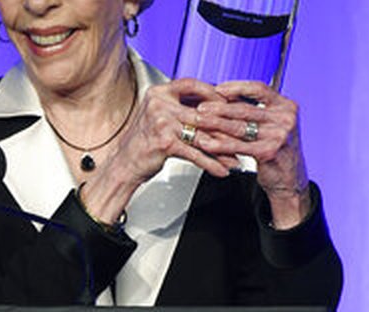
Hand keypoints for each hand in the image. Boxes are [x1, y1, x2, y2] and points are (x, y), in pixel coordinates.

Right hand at [82, 78, 236, 222]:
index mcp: (159, 93)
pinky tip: (222, 170)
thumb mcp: (160, 115)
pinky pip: (195, 153)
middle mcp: (159, 104)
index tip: (229, 100)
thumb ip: (180, 106)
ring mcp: (162, 123)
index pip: (192, 84)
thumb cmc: (144, 141)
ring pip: (202, 133)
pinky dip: (211, 164)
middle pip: (202, 111)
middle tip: (243, 130)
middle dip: (225, 124)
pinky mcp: (165, 143)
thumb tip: (211, 103)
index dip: (213, 92)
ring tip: (237, 155)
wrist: (125, 164)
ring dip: (223, 147)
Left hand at [193, 81, 311, 227]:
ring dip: (215, 124)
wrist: (289, 178)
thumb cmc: (276, 149)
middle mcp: (285, 118)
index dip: (236, 87)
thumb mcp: (271, 125)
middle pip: (245, 109)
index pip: (259, 89)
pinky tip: (206, 143)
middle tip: (200, 107)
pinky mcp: (269, 152)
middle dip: (219, 107)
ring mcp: (278, 135)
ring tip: (199, 122)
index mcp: (286, 106)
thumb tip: (224, 95)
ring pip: (240, 126)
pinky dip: (220, 145)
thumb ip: (254, 111)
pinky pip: (239, 146)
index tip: (218, 89)